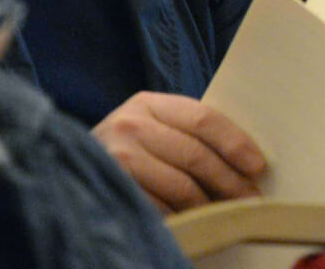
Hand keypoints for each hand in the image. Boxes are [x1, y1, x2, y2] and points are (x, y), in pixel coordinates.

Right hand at [93, 91, 266, 213]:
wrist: (67, 166)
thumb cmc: (130, 148)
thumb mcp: (154, 127)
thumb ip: (188, 133)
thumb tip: (246, 160)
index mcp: (148, 103)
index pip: (204, 119)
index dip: (235, 143)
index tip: (257, 166)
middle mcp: (129, 126)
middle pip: (195, 155)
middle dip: (230, 181)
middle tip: (250, 199)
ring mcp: (116, 159)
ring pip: (180, 187)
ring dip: (210, 204)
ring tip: (227, 213)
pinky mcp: (111, 190)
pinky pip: (159, 209)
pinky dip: (182, 218)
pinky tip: (195, 221)